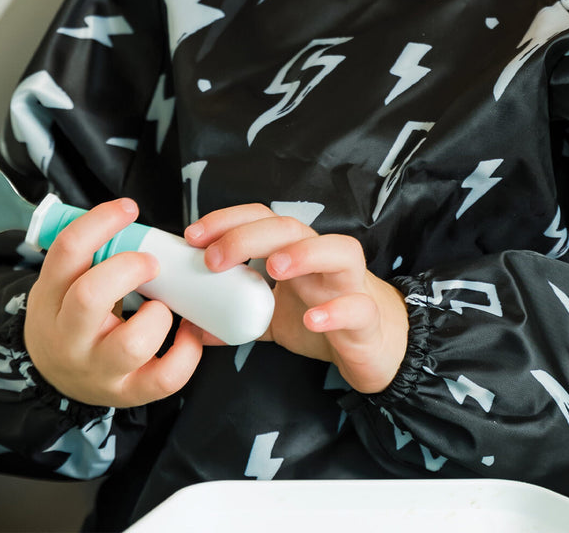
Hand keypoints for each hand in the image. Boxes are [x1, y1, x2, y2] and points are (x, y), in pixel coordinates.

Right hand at [25, 198, 204, 406]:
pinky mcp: (127, 393)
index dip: (101, 222)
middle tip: (152, 262)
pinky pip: (164, 378)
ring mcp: (97, 369)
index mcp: (50, 298)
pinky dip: (187, 352)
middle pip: (90, 294)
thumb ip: (90, 255)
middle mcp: (68, 336)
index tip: (129, 208)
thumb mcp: (63, 284)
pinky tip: (188, 332)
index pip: (67, 250)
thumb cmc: (73, 317)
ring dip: (158, 315)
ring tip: (162, 306)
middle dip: (129, 268)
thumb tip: (131, 216)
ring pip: (131, 343)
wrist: (55, 378)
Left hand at [184, 204, 408, 393]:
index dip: (227, 221)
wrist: (375, 348)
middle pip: (291, 228)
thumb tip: (193, 324)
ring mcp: (349, 284)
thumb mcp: (272, 319)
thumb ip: (237, 317)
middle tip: (214, 259)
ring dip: (303, 253)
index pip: (262, 220)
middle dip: (249, 236)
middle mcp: (322, 259)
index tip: (192, 237)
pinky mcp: (367, 317)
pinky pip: (357, 307)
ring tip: (273, 267)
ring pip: (338, 250)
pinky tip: (311, 319)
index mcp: (296, 253)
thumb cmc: (323, 318)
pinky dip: (335, 310)